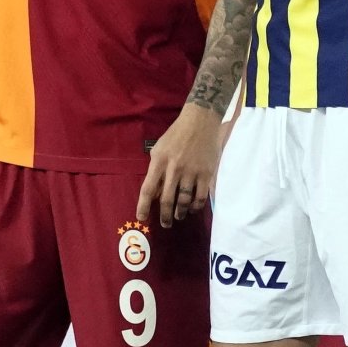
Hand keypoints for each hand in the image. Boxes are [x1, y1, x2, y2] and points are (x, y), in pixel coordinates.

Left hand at [137, 103, 222, 227]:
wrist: (200, 121)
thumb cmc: (176, 134)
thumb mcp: (159, 149)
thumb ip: (156, 170)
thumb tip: (155, 192)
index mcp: (159, 161)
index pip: (148, 189)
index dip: (143, 206)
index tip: (141, 218)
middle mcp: (174, 169)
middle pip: (167, 200)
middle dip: (165, 216)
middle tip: (165, 224)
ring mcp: (191, 172)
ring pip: (184, 201)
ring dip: (180, 213)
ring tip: (179, 217)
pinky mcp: (206, 173)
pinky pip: (200, 196)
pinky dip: (196, 206)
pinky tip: (193, 209)